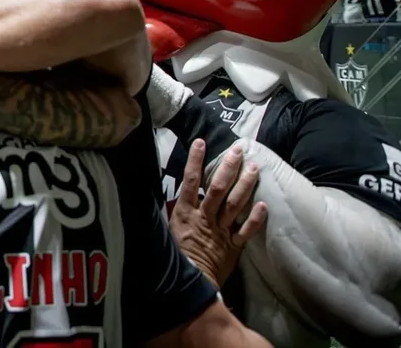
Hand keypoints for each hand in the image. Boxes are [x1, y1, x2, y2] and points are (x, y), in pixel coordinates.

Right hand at [170, 139, 267, 287]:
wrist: (188, 283)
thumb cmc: (173, 256)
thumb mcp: (164, 230)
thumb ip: (169, 212)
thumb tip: (161, 194)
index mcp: (184, 213)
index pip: (189, 182)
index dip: (195, 161)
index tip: (200, 142)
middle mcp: (203, 218)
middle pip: (217, 189)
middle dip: (228, 168)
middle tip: (239, 151)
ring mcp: (220, 232)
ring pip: (233, 205)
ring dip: (244, 185)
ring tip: (254, 168)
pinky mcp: (232, 246)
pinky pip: (246, 231)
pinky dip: (255, 219)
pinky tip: (264, 205)